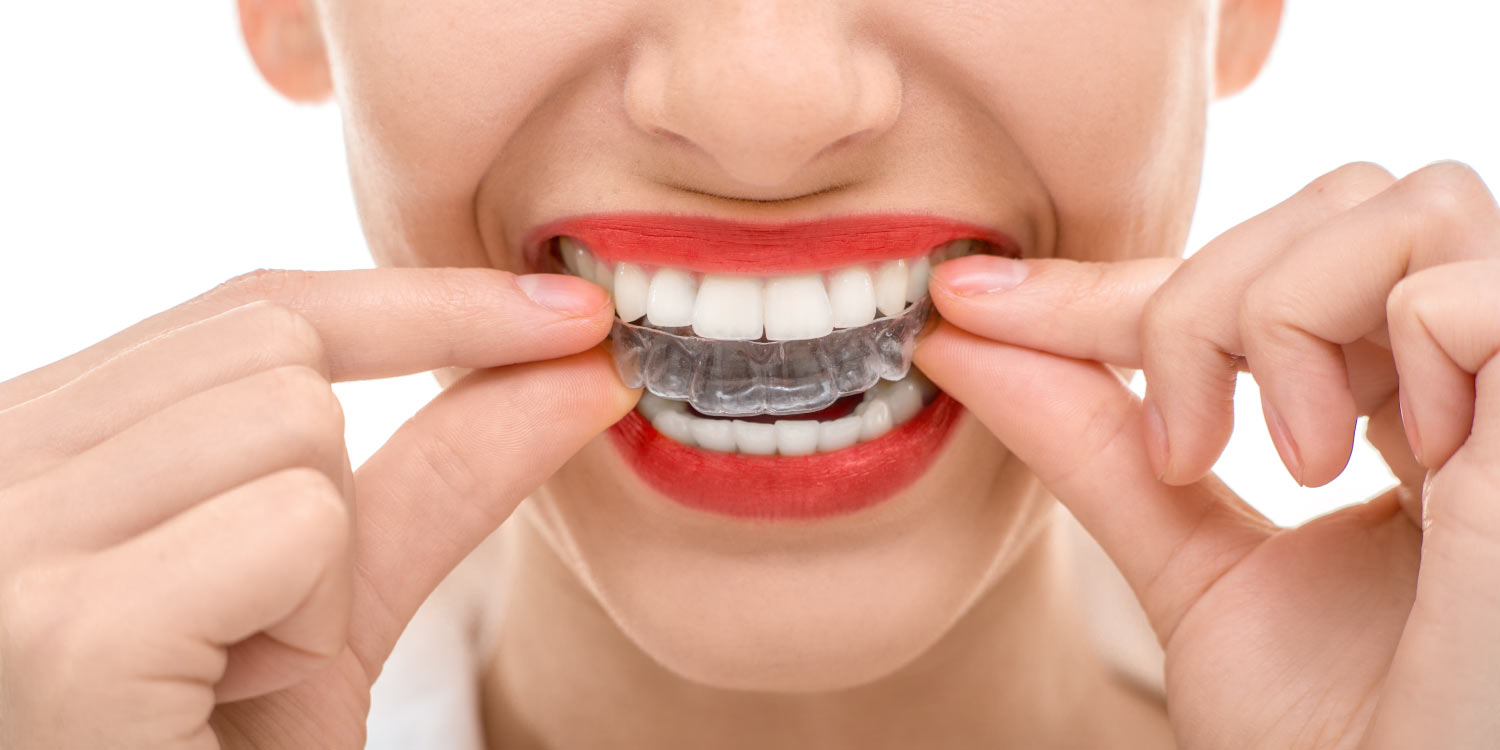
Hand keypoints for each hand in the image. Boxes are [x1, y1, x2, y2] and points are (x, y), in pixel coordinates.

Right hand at [0, 268, 635, 748]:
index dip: (424, 304)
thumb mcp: (332, 602)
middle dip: (333, 487)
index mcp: (37, 442)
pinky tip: (217, 706)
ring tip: (222, 681)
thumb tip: (578, 362)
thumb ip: (434, 474)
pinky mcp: (65, 628)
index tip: (568, 312)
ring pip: (294, 422)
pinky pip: (296, 526)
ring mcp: (5, 537)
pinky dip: (306, 625)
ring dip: (317, 576)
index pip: (252, 309)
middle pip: (279, 354)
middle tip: (255, 636)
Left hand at [916, 161, 1499, 748]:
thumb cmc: (1335, 731)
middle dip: (1200, 305)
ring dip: (1290, 320)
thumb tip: (959, 341)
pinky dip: (1406, 346)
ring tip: (1300, 461)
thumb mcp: (1189, 569)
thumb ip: (1094, 447)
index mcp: (1394, 407)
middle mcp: (1472, 375)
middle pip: (1329, 206)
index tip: (967, 303)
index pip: (1244, 281)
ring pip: (1403, 204)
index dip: (1107, 286)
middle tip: (1184, 447)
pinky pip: (1469, 282)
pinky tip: (1406, 462)